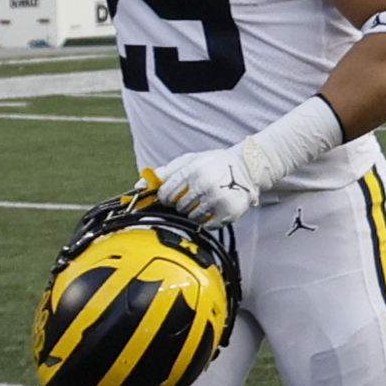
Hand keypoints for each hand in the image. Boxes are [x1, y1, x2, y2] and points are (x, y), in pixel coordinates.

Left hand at [150, 148, 264, 229]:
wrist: (247, 167)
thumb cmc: (214, 163)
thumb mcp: (190, 160)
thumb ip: (165, 172)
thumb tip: (139, 185)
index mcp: (192, 171)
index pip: (166, 194)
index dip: (166, 197)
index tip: (171, 196)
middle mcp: (204, 185)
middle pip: (178, 207)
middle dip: (181, 204)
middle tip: (192, 196)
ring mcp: (217, 200)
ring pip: (192, 217)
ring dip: (194, 212)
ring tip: (204, 201)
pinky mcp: (228, 212)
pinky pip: (207, 225)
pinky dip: (208, 220)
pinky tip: (213, 209)